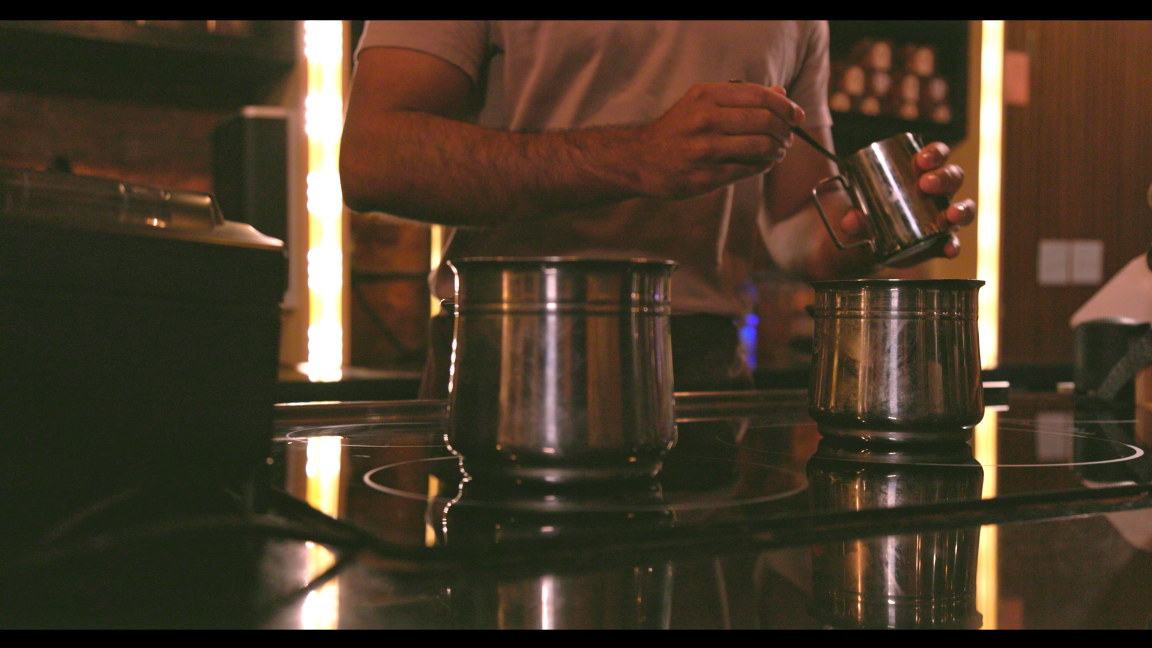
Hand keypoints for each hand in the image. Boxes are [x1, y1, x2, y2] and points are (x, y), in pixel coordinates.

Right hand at [633, 82, 805, 199]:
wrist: (640, 159)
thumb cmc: (678, 129)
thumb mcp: (703, 103)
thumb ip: (741, 97)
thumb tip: (782, 95)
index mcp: (706, 95)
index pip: (760, 96)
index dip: (785, 107)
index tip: (796, 116)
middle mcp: (705, 119)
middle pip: (765, 121)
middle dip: (784, 131)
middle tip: (787, 137)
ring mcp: (705, 149)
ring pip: (760, 146)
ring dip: (776, 150)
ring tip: (777, 151)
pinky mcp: (705, 176)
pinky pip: (747, 170)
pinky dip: (762, 166)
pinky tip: (763, 163)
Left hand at [840, 141, 975, 261]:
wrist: (869, 245)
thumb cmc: (870, 213)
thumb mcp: (858, 209)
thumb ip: (852, 215)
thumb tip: (852, 220)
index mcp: (921, 174)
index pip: (936, 155)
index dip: (934, 153)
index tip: (921, 160)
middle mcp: (938, 193)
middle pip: (953, 177)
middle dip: (944, 177)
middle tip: (925, 184)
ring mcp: (942, 218)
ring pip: (964, 208)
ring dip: (960, 209)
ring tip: (950, 214)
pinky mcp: (940, 242)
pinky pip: (953, 242)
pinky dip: (953, 245)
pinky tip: (948, 248)